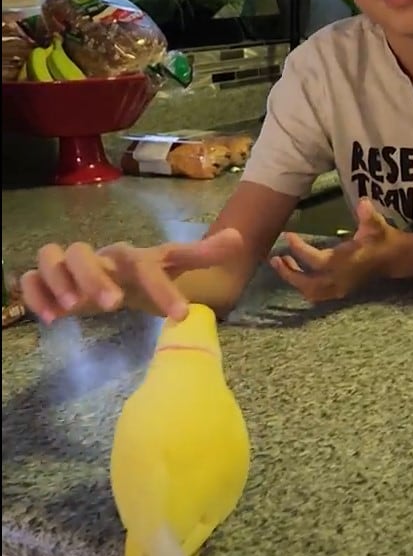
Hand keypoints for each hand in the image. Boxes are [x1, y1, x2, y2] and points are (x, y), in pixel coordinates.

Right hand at [20, 229, 242, 323]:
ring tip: (72, 311)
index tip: (180, 315)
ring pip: (52, 258)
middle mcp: (96, 256)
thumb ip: (200, 254)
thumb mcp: (171, 265)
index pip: (145, 262)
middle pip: (86, 253)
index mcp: (129, 256)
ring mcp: (68, 266)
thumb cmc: (138, 275)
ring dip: (61, 281)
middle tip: (114, 306)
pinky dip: (35, 294)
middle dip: (97, 278)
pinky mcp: (47, 280)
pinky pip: (30, 278)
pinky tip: (49, 319)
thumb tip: (239, 237)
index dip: (162, 287)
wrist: (106, 275)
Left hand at [270, 198, 398, 302]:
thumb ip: (369, 216)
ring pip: (310, 292)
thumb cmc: (381, 239)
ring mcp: (339, 289)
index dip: (299, 249)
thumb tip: (364, 203)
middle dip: (289, 273)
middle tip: (275, 258)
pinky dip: (303, 287)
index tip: (288, 235)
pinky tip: (295, 272)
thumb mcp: (376, 225)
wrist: (393, 258)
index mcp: (344, 263)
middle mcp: (339, 280)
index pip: (315, 260)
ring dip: (294, 281)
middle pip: (307, 284)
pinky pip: (316, 295)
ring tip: (282, 263)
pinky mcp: (339, 292)